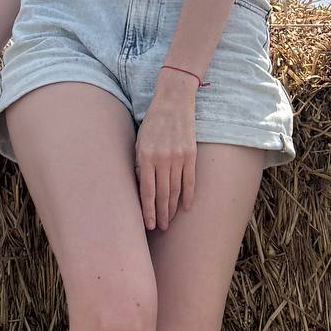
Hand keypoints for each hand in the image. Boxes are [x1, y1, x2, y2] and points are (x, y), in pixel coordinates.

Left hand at [135, 78, 197, 230]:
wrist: (173, 102)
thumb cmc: (152, 123)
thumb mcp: (139, 142)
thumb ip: (139, 165)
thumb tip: (140, 188)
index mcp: (146, 157)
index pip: (146, 191)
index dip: (148, 210)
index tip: (149, 224)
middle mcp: (163, 159)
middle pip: (162, 194)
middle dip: (161, 213)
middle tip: (161, 228)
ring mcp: (178, 157)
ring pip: (175, 190)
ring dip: (172, 208)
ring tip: (170, 221)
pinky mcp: (191, 154)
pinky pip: (190, 180)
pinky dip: (188, 195)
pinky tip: (186, 207)